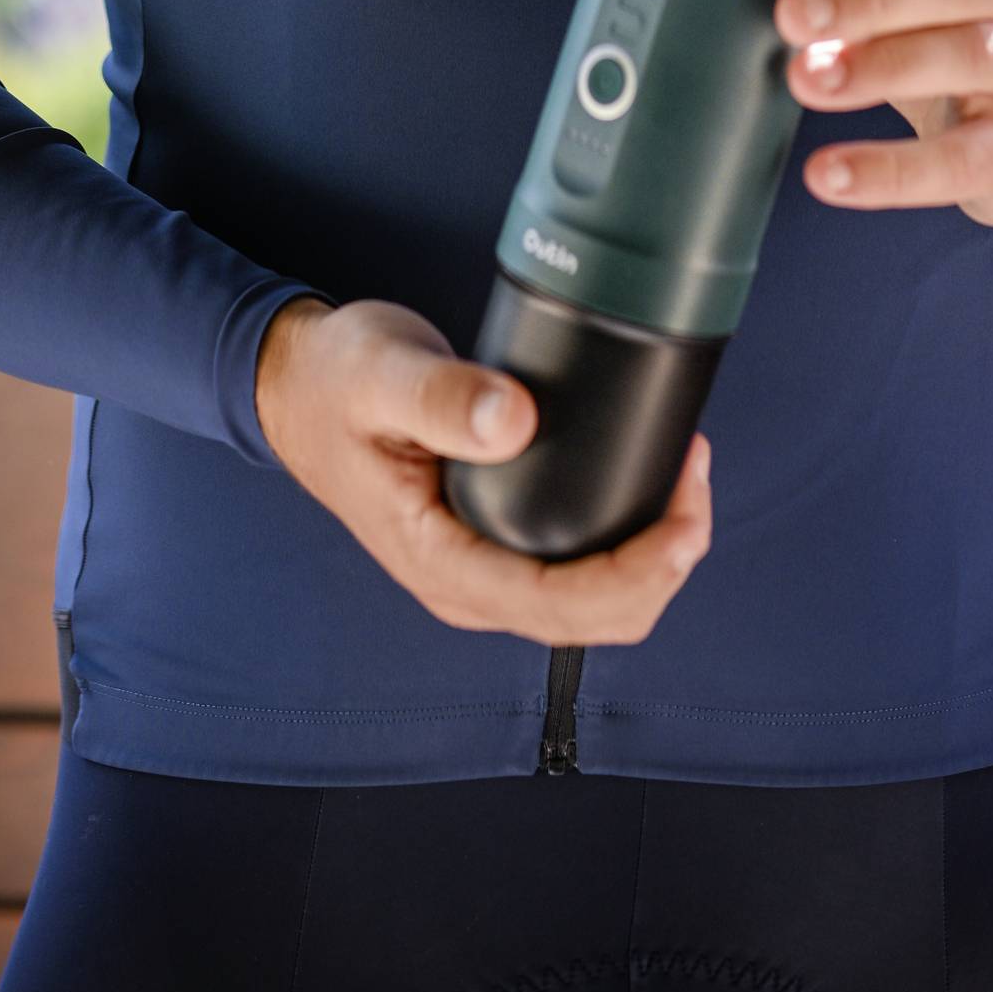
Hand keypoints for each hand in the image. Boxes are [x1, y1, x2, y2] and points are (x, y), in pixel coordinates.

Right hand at [252, 294, 713, 644]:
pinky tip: (649, 483)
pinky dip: (630, 540)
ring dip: (655, 555)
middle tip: (693, 472)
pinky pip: (581, 571)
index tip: (683, 516)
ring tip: (685, 471)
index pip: (557, 605)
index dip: (636, 574)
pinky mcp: (498, 545)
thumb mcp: (380, 373)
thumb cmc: (335, 382)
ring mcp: (484, 571)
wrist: (299, 387)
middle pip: (594, 618)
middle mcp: (466, 585)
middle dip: (664, 563)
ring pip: (596, 603)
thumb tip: (513, 421)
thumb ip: (441, 396)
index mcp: (438, 562)